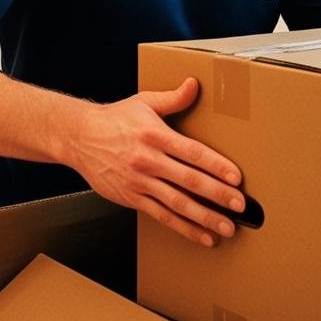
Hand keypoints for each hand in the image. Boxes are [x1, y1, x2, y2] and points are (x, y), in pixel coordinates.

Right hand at [65, 77, 244, 247]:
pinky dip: (183, 228)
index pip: (193, 152)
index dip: (216, 166)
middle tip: (241, 206)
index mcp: (156, 135)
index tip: (236, 177)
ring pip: (177, 203)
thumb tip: (195, 85)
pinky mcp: (132, 198)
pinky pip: (161, 216)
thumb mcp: (144, 102)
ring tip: (226, 228)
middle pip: (189, 180)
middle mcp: (149, 160)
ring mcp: (140, 181)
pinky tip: (201, 236)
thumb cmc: (114, 119)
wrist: (79, 137)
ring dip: (204, 217)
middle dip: (218, 195)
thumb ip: (173, 98)